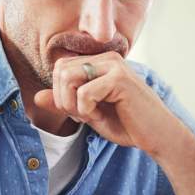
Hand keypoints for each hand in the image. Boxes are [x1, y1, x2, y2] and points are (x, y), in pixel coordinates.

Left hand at [34, 53, 193, 159]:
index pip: (61, 67)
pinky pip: (84, 92)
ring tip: (88, 115)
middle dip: (62, 98)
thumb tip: (36, 97)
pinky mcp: (120, 78)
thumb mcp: (89, 114)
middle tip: (81, 115)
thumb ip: (65, 103)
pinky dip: (85, 110)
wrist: (158, 136)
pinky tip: (98, 117)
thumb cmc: (129, 125)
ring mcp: (114, 66)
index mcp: (101, 62)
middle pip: (60, 69)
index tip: (78, 111)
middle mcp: (108, 58)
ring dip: (71, 103)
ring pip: (67, 77)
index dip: (60, 92)